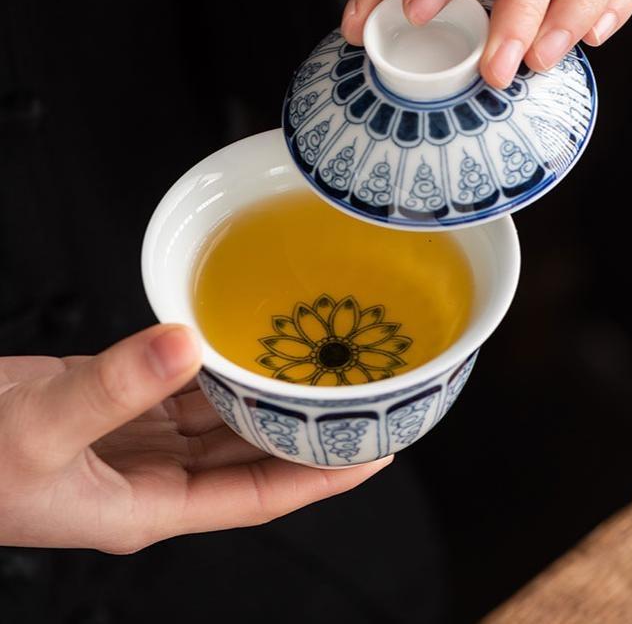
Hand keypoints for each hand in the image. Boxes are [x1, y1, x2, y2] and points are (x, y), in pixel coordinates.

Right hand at [0, 325, 390, 552]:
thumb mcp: (40, 431)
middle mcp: (156, 475)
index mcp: (149, 505)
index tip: (374, 452)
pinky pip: (187, 387)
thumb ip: (113, 387)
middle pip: (251, 456)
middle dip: (305, 433)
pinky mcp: (121, 401)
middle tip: (359, 397)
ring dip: (266, 398)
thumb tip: (188, 343)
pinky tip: (244, 345)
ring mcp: (140, 437)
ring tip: (318, 368)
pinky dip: (219, 368)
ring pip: (223, 419)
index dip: (320, 479)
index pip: (259, 496)